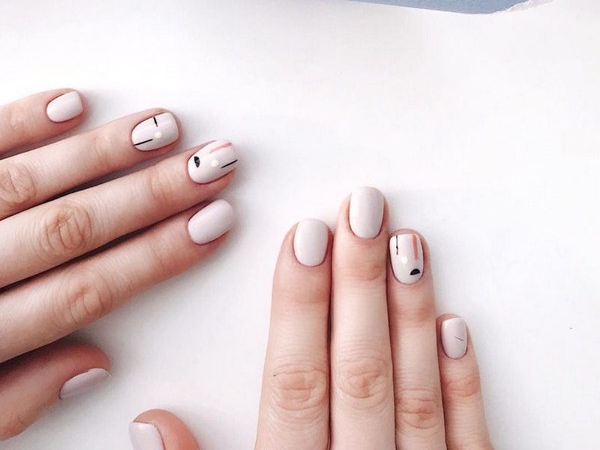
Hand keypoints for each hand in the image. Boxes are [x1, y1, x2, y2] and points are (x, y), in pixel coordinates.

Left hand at [0, 88, 238, 438]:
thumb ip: (17, 401)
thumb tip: (95, 362)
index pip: (84, 292)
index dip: (156, 258)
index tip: (211, 227)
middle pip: (70, 229)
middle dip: (151, 195)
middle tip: (212, 164)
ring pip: (27, 183)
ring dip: (100, 152)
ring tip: (163, 127)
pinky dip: (18, 122)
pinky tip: (71, 103)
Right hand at [130, 188, 492, 448]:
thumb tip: (148, 421)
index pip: (294, 383)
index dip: (298, 306)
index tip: (305, 236)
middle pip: (358, 373)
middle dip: (357, 285)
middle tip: (362, 209)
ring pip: (416, 397)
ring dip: (411, 315)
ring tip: (406, 243)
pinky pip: (472, 446)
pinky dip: (464, 384)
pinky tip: (455, 324)